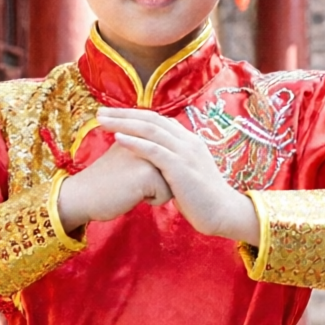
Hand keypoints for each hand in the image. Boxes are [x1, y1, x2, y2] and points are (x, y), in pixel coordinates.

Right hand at [55, 140, 170, 231]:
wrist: (83, 196)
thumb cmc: (107, 180)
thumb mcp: (127, 155)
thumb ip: (146, 148)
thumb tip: (171, 153)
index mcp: (142, 132)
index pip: (168, 154)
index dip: (156, 171)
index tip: (134, 173)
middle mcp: (146, 139)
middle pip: (175, 168)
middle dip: (159, 181)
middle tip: (131, 180)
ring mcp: (148, 155)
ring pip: (174, 181)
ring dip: (157, 190)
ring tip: (133, 186)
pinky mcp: (148, 173)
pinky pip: (167, 194)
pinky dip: (153, 200)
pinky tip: (133, 194)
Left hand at [92, 109, 259, 245]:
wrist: (224, 213)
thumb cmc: (203, 199)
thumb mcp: (188, 174)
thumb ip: (174, 163)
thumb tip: (156, 162)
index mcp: (189, 141)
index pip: (159, 121)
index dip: (134, 116)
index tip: (113, 116)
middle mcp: (188, 142)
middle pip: (152, 119)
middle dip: (124, 113)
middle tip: (101, 111)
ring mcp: (185, 153)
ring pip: (151, 130)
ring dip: (124, 123)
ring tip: (102, 120)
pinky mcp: (181, 168)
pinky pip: (155, 150)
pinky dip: (135, 142)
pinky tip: (117, 138)